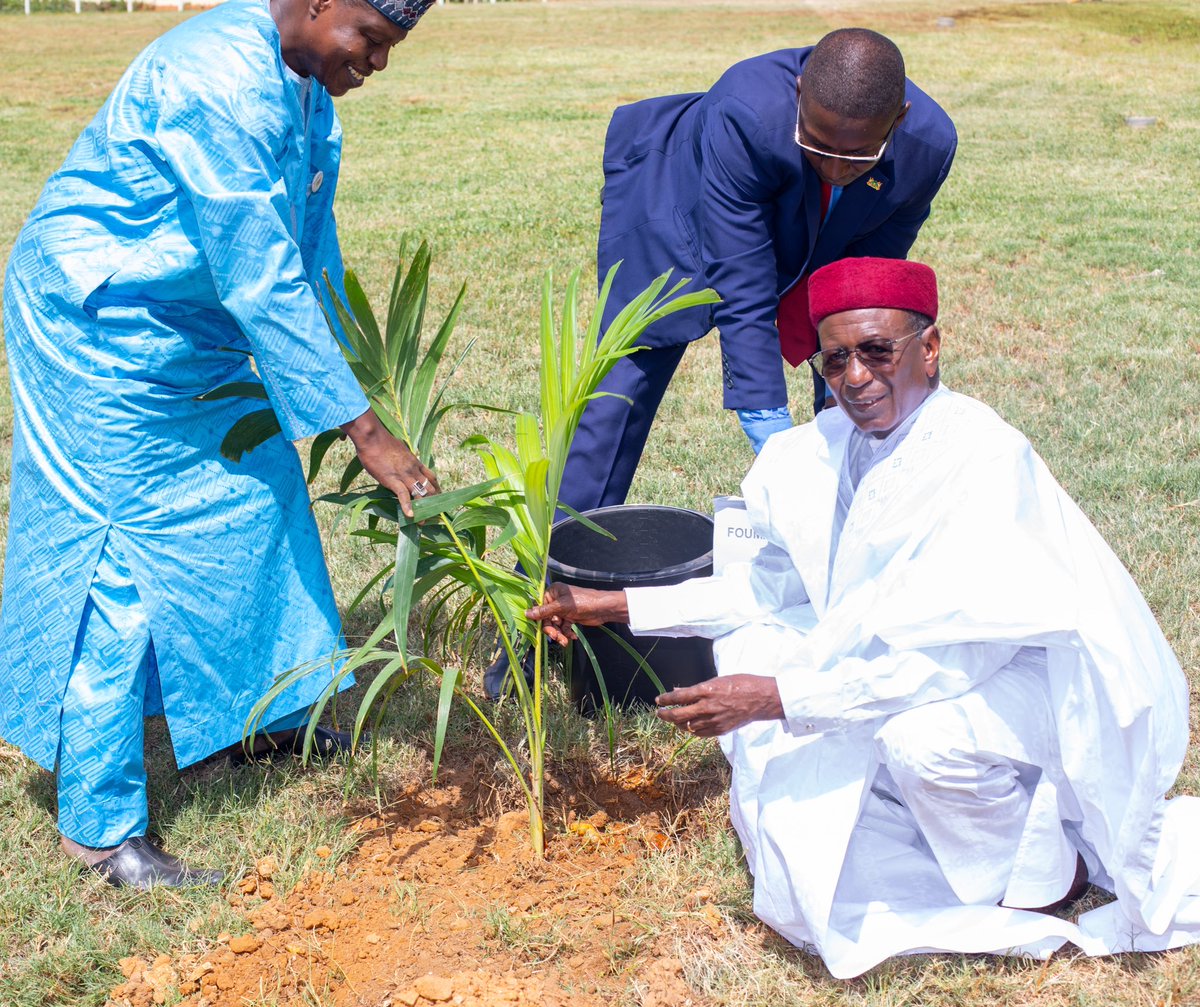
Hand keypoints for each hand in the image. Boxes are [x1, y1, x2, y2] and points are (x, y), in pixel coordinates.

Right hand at [341, 408, 439, 517]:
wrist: (372, 437)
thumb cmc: (381, 442)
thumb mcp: (398, 449)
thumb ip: (403, 458)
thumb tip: (402, 460)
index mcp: (415, 462)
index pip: (431, 477)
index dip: (436, 488)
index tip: (439, 497)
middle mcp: (413, 470)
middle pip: (429, 488)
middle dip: (433, 502)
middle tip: (434, 514)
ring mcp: (404, 475)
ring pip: (420, 494)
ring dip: (423, 509)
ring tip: (424, 522)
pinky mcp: (393, 480)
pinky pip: (403, 495)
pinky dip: (407, 506)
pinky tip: (410, 516)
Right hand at [524, 584, 628, 645]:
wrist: (603, 609)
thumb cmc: (583, 602)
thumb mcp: (562, 607)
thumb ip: (544, 611)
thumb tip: (526, 613)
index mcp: (553, 592)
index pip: (540, 606)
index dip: (539, 619)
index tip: (539, 629)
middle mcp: (556, 600)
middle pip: (547, 618)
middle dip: (552, 629)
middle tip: (555, 638)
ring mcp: (563, 609)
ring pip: (555, 625)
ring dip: (559, 634)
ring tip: (565, 641)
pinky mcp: (570, 617)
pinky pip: (563, 627)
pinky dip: (566, 633)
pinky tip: (572, 637)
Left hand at [655, 674, 783, 737]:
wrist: (761, 699)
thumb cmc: (740, 684)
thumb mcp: (716, 681)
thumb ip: (696, 688)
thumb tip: (678, 691)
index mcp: (706, 691)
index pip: (678, 697)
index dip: (665, 699)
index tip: (658, 700)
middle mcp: (707, 707)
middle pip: (678, 715)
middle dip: (665, 715)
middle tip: (659, 713)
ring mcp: (713, 720)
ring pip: (687, 726)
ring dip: (677, 723)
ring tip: (674, 719)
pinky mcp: (720, 730)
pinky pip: (699, 733)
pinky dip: (691, 730)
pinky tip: (688, 725)